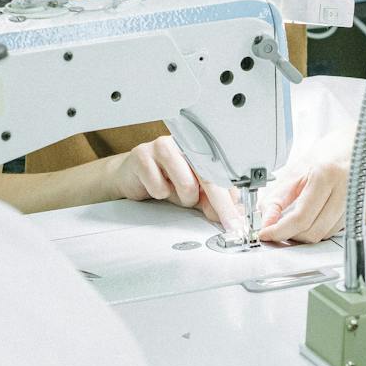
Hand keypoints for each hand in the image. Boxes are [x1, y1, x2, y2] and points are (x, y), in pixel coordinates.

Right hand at [114, 136, 237, 222]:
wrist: (129, 174)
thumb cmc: (163, 179)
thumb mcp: (192, 192)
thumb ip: (210, 201)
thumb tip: (230, 213)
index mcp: (199, 147)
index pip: (222, 173)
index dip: (232, 198)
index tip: (237, 218)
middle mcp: (184, 142)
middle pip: (209, 177)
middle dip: (221, 205)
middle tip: (229, 223)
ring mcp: (162, 146)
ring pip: (187, 184)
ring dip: (183, 198)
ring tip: (175, 192)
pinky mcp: (142, 155)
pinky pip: (160, 188)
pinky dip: (159, 194)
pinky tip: (155, 185)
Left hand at [258, 136, 365, 245]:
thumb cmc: (334, 153)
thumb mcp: (298, 168)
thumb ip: (279, 197)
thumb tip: (265, 221)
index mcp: (327, 174)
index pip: (300, 217)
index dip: (279, 230)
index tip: (266, 234)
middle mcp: (348, 189)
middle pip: (314, 231)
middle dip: (293, 233)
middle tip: (283, 226)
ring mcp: (363, 202)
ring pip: (327, 234)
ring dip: (311, 229)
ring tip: (309, 211)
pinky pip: (342, 230)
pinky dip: (329, 225)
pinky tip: (329, 207)